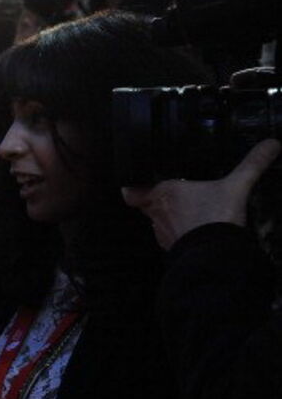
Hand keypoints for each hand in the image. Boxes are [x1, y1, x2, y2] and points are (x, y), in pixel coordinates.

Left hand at [122, 139, 280, 249]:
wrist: (215, 255)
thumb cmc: (216, 216)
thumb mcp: (236, 186)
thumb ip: (252, 164)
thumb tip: (272, 143)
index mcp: (162, 192)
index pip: (131, 191)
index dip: (132, 188)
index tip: (138, 184)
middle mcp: (156, 213)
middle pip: (146, 205)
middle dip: (158, 202)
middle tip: (175, 197)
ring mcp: (162, 233)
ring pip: (157, 223)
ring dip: (169, 219)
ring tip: (188, 214)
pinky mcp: (171, 249)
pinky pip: (170, 239)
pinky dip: (179, 236)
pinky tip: (195, 232)